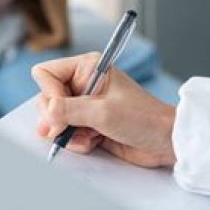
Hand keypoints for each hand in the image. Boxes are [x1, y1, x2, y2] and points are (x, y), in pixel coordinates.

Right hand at [31, 53, 176, 167]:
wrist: (164, 140)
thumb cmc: (143, 118)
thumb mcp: (103, 112)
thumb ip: (70, 111)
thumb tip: (45, 113)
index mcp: (88, 68)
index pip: (46, 73)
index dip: (49, 93)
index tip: (61, 111)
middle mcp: (83, 84)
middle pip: (47, 99)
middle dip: (57, 118)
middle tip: (69, 129)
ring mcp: (85, 106)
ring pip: (55, 120)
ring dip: (69, 133)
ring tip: (91, 136)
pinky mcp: (89, 125)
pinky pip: (67, 134)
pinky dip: (77, 142)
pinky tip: (95, 142)